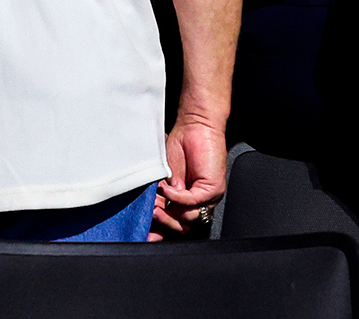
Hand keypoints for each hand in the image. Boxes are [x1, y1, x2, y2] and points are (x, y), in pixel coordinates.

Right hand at [149, 114, 226, 238]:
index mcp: (187, 201)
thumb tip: (152, 213)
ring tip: (155, 203)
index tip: (146, 233)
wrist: (195, 125)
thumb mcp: (166, 177)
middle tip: (149, 215)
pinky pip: (192, 202)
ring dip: (168, 212)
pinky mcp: (213, 189)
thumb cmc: (182, 146)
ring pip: (188, 219)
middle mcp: (199, 202)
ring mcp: (208, 198)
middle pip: (182, 227)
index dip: (161, 231)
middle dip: (163, 224)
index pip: (177, 224)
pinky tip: (167, 189)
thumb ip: (163, 196)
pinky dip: (177, 197)